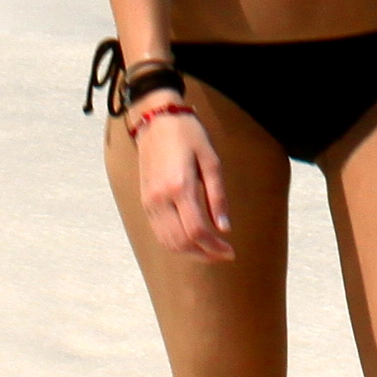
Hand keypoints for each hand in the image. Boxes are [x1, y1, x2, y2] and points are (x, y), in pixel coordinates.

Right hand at [134, 107, 233, 259]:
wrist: (156, 122)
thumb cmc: (189, 136)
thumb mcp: (211, 161)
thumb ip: (218, 196)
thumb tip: (225, 228)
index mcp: (179, 188)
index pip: (196, 231)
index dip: (214, 246)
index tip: (231, 251)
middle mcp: (160, 199)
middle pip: (181, 242)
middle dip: (204, 254)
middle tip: (224, 254)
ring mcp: (149, 202)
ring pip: (168, 241)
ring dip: (190, 253)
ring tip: (211, 251)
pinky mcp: (145, 202)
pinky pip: (159, 232)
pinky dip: (176, 244)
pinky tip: (193, 241)